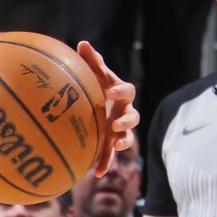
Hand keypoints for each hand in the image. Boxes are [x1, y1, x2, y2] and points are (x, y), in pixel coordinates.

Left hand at [75, 40, 137, 176]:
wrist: (93, 103)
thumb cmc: (95, 84)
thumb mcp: (93, 74)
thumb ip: (91, 61)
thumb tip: (82, 43)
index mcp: (120, 93)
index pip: (127, 90)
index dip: (120, 91)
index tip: (111, 93)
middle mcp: (124, 111)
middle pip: (133, 117)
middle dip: (126, 122)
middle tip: (116, 125)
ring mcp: (118, 128)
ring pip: (127, 137)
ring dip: (123, 142)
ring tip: (115, 146)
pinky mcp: (110, 143)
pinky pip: (111, 155)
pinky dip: (106, 163)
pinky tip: (96, 173)